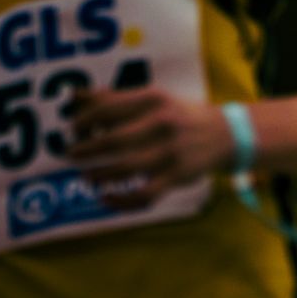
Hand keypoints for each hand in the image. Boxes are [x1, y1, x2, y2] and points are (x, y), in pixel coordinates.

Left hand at [66, 86, 231, 208]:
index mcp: (153, 99)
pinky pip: (143, 194)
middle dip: (86, 150)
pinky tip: (105, 198)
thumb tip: (72, 97)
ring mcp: (171, 152)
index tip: (72, 129)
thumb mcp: (152, 99)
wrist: (226, 134)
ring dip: (99, 175)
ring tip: (86, 176)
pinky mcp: (178, 176)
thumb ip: (114, 98)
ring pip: (125, 168)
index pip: (108, 108)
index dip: (84, 121)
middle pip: (113, 140)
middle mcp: (162, 123)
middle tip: (70, 155)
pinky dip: (120, 200)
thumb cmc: (178, 115)